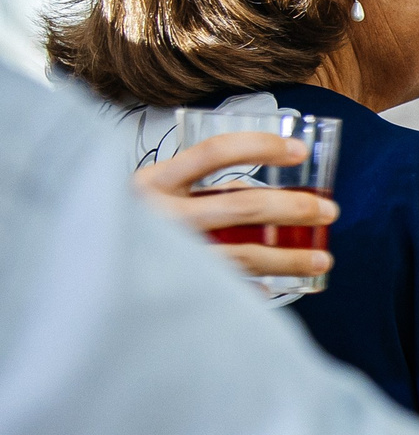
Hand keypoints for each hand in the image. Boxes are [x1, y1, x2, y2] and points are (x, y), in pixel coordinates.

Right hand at [133, 133, 336, 280]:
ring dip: (290, 257)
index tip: (299, 151)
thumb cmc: (125, 222)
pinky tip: (278, 289)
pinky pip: (226, 286)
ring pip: (244, 254)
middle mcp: (159, 215)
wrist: (74, 263)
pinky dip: (255, 287)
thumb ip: (196, 187)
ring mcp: (169, 253)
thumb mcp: (151, 194)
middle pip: (243, 205)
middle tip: (329, 210)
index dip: (260, 146)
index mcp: (153, 181)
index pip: (214, 152)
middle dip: (294, 207)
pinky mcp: (175, 286)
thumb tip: (265, 188)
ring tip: (323, 259)